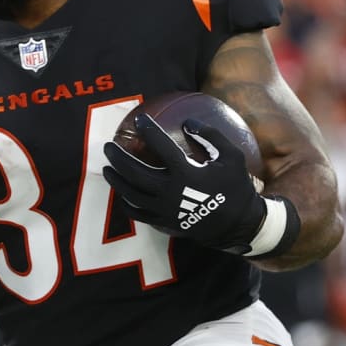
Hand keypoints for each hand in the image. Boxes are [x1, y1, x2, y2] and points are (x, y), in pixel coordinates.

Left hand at [103, 115, 297, 256]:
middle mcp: (171, 192)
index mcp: (187, 173)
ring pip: (131, 194)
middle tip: (108, 146)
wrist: (239, 225)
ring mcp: (165, 210)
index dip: (149, 131)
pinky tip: (122, 194)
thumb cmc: (236, 187)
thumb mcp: (232, 157)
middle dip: (118, 157)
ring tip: (106, 168)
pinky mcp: (164, 223)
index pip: (162, 147)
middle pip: (135, 172)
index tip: (140, 120)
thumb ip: (211, 136)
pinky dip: (127, 203)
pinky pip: (138, 214)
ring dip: (116, 180)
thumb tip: (188, 122)